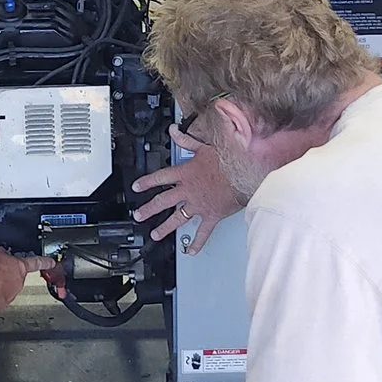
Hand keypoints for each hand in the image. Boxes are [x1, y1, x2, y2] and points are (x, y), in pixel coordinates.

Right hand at [0, 246, 55, 312]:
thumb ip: (1, 253)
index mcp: (19, 268)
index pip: (36, 263)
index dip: (45, 262)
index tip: (52, 263)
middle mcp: (18, 282)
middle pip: (16, 277)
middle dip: (7, 274)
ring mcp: (11, 295)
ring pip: (6, 288)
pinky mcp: (1, 304)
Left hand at [131, 137, 242, 253]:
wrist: (245, 172)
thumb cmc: (228, 159)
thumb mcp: (204, 146)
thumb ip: (187, 140)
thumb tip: (173, 131)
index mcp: (186, 173)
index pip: (161, 178)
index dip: (147, 182)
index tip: (137, 187)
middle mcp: (188, 190)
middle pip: (163, 201)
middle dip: (148, 209)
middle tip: (138, 215)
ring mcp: (198, 205)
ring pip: (177, 218)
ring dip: (165, 227)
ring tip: (155, 234)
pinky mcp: (211, 215)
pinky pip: (202, 232)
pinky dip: (197, 242)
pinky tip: (191, 250)